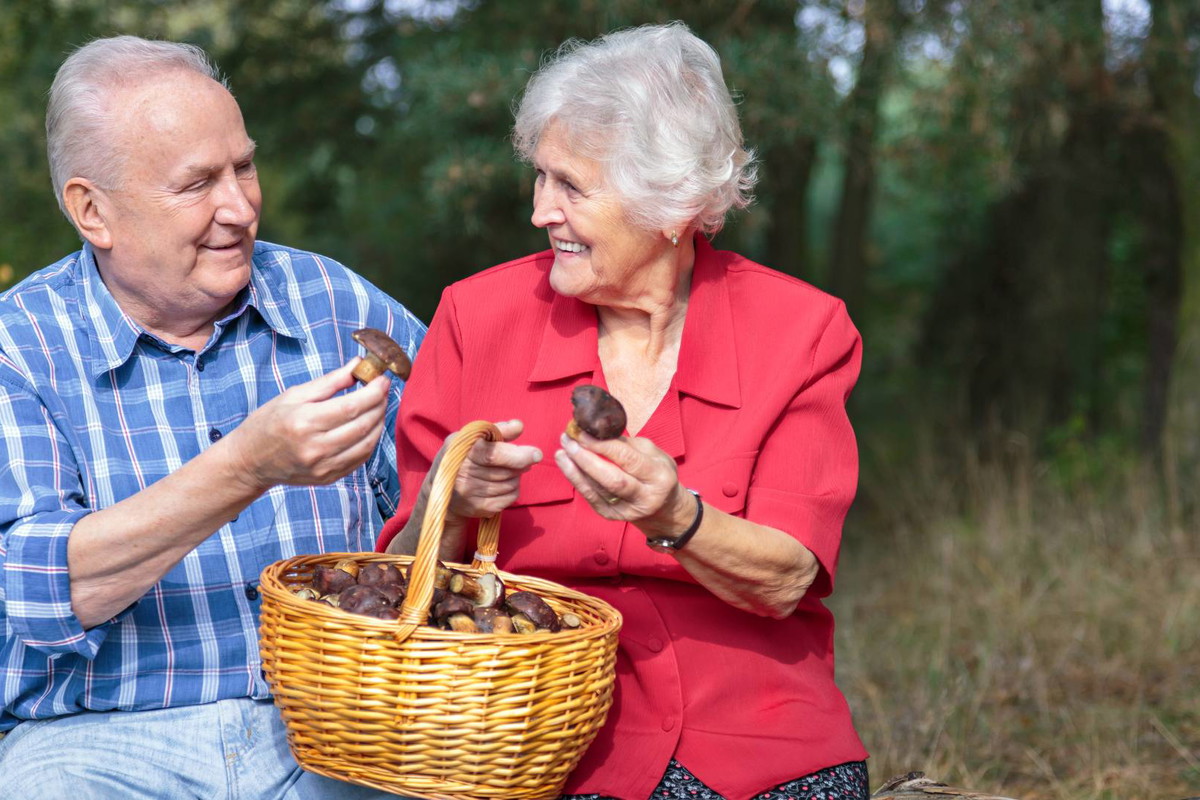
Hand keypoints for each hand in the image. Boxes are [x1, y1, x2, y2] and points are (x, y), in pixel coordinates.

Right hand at [224, 358, 389, 491]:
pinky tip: (368, 426)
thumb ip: (330, 381)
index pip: (351, 406)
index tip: (382, 379)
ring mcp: (323, 467)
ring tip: (377, 406)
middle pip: (363, 425)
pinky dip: (370, 440)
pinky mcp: (328, 478)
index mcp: (304, 422)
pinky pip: (360, 459)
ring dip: (379, 422)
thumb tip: (358, 365)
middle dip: (379, 404)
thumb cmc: (269, 422)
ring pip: (367, 444)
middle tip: (382, 391)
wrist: (250, 461)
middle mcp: (315, 448)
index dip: (374, 392)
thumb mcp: (294, 395)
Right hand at [441, 419, 542, 519]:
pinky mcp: (480, 509)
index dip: (518, 455)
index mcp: (462, 452)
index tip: (537, 454)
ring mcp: (471, 495)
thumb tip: (518, 426)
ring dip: (516, 475)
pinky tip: (503, 482)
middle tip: (519, 458)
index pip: (494, 455)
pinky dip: (513, 488)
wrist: (442, 488)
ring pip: (511, 484)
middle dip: (520, 463)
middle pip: (507, 471)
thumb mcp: (473, 437)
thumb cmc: (463, 455)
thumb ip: (497, 429)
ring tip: (506, 469)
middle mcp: (463, 476)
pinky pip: (511, 497)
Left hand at [554, 431, 692, 537]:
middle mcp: (645, 497)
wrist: (664, 507)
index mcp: (659, 476)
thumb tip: (596, 430)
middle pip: (611, 479)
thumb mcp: (652, 453)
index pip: (628, 459)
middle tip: (568, 441)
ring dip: (575, 470)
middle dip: (586, 458)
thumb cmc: (656, 472)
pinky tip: (566, 466)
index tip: (583, 431)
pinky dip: (577, 481)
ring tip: (562, 451)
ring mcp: (628, 510)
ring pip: (598, 490)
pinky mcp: (613, 516)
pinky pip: (591, 498)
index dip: (602, 445)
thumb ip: (626, 444)